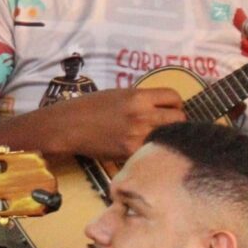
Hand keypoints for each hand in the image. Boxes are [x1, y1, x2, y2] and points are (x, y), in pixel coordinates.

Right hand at [42, 87, 187, 161]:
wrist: (68, 127)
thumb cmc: (90, 107)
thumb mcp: (119, 94)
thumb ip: (142, 99)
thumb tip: (161, 107)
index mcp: (139, 97)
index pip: (174, 97)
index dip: (175, 103)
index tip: (169, 108)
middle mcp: (143, 116)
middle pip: (179, 118)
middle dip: (175, 120)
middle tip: (166, 125)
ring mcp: (138, 136)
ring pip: (169, 136)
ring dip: (166, 136)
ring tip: (155, 136)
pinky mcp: (130, 152)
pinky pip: (152, 149)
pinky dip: (151, 148)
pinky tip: (142, 147)